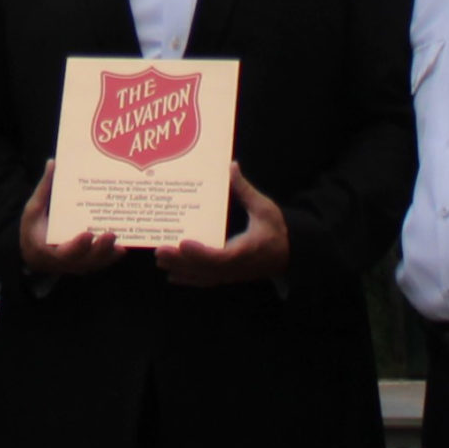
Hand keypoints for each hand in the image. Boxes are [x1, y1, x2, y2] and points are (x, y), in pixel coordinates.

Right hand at [19, 162, 122, 276]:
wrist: (35, 255)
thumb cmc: (33, 230)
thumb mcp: (33, 210)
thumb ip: (44, 189)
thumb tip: (53, 163)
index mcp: (49, 249)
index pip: (65, 251)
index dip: (78, 245)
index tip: (87, 234)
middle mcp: (66, 262)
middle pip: (87, 260)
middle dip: (101, 248)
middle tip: (111, 234)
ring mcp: (79, 265)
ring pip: (98, 263)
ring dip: (110, 253)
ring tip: (121, 243)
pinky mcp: (89, 264)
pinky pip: (103, 262)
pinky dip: (113, 256)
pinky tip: (123, 246)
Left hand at [155, 165, 290, 286]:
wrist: (289, 254)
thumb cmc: (276, 230)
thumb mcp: (264, 208)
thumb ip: (245, 190)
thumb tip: (231, 166)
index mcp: (244, 251)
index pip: (219, 257)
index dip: (199, 253)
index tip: (183, 243)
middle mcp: (234, 267)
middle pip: (203, 269)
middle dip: (180, 261)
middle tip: (160, 250)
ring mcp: (229, 274)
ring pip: (201, 276)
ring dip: (179, 269)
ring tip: (160, 258)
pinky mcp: (227, 276)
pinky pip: (204, 281)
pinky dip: (188, 279)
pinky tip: (172, 274)